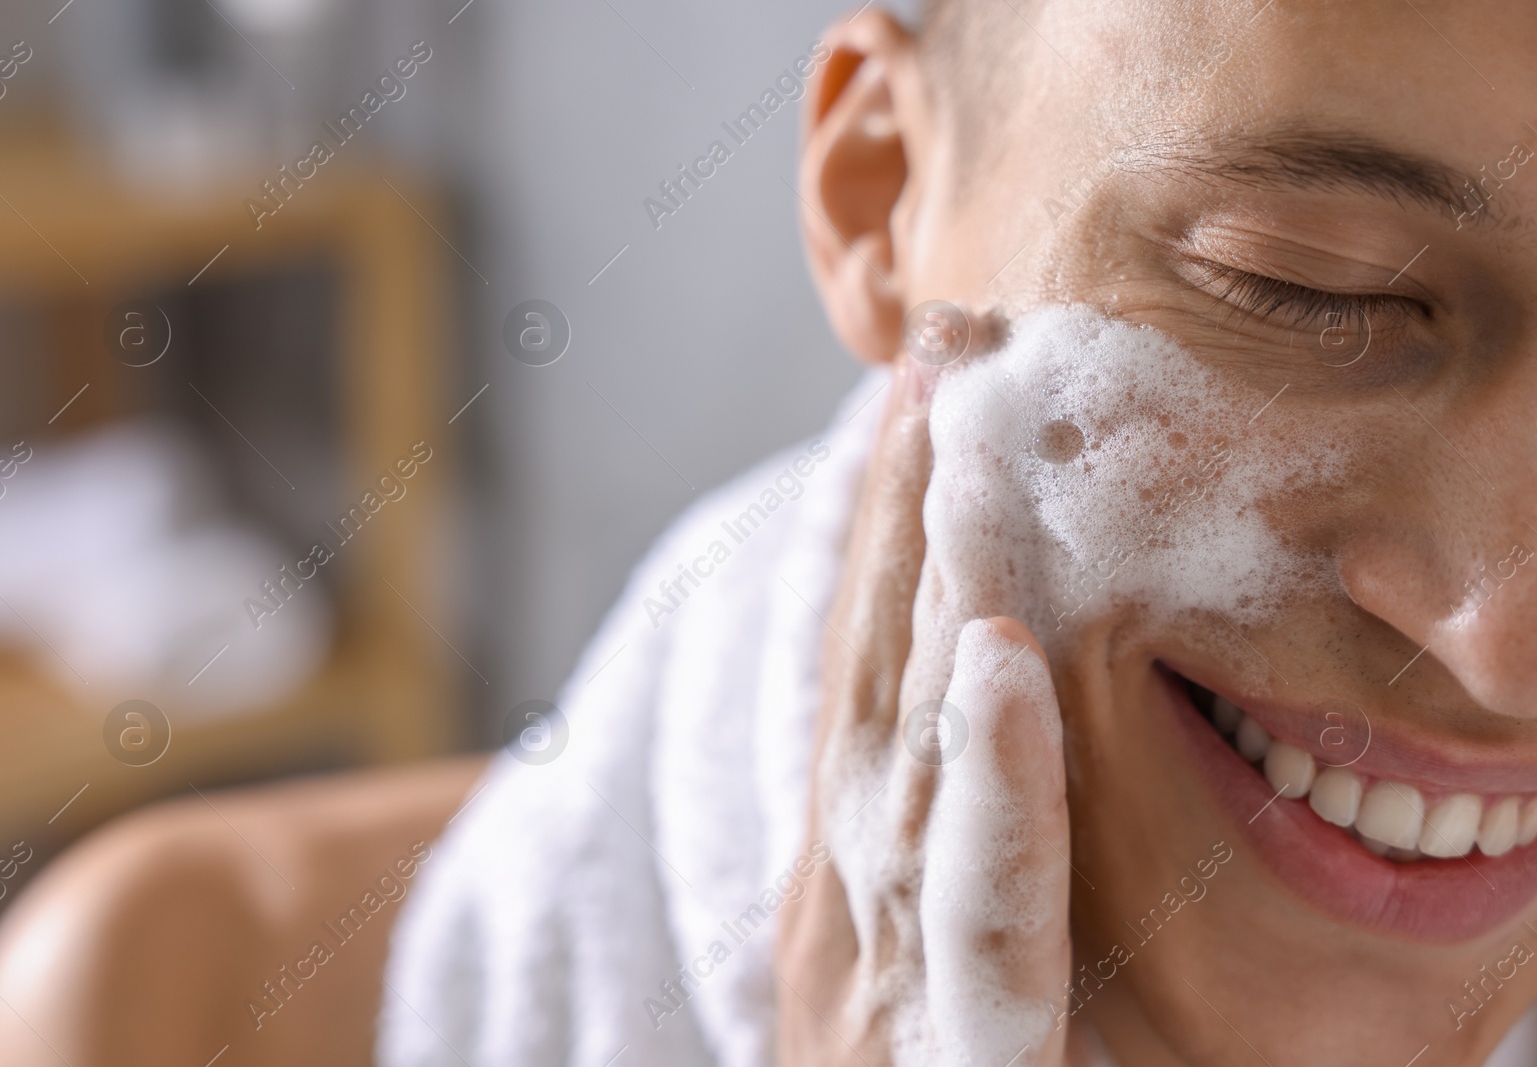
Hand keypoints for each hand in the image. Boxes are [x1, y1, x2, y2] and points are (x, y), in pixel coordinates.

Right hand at [776, 357, 1075, 1065]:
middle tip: (943, 338)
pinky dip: (984, 786)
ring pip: (912, 751)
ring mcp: (882, 969)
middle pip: (882, 666)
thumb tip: (986, 690)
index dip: (893, 520)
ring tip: (958, 430)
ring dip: (933, 585)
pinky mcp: (943, 1055)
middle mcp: (854, 893)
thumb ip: (961, 842)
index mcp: (861, 866)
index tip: (923, 386)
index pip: (875, 661)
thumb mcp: (946, 956)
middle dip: (909, 501)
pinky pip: (977, 910)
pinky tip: (997, 665)